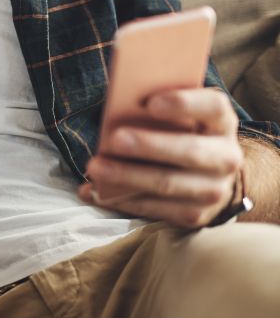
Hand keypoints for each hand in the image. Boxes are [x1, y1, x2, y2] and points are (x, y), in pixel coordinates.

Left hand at [80, 88, 242, 227]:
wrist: (206, 176)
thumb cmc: (180, 133)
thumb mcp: (179, 115)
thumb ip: (156, 106)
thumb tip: (119, 105)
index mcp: (221, 122)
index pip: (213, 107)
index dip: (185, 103)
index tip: (151, 102)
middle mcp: (225, 157)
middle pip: (190, 151)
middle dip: (149, 145)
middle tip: (114, 139)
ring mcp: (213, 190)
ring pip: (168, 183)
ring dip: (127, 176)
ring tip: (95, 167)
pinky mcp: (194, 215)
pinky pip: (155, 209)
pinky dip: (121, 200)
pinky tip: (94, 191)